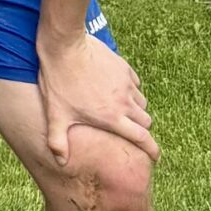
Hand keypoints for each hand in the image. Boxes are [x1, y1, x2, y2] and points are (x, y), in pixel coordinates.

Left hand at [38, 32, 157, 167]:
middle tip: (132, 132)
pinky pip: (136, 84)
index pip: (141, 138)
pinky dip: (131, 91)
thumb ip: (58, 141)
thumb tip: (61, 163)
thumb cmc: (59, 82)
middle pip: (146, 122)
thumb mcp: (55, 114)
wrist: (65, 47)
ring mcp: (126, 84)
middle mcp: (125, 102)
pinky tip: (116, 90)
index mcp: (112, 117)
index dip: (152, 150)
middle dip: (142, 130)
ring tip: (120, 111)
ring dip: (135, 110)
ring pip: (142, 103)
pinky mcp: (124, 68)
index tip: (155, 157)